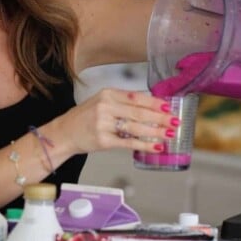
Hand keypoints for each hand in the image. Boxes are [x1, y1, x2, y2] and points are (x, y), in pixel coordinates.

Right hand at [53, 88, 178, 154]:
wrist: (65, 132)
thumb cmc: (86, 117)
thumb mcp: (102, 101)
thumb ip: (123, 102)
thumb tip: (151, 104)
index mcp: (107, 93)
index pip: (136, 97)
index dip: (154, 102)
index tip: (169, 106)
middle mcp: (105, 106)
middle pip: (138, 112)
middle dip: (160, 117)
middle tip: (175, 121)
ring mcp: (103, 124)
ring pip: (135, 128)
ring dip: (155, 132)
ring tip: (169, 134)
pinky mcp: (103, 140)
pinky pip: (128, 143)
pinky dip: (144, 145)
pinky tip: (156, 146)